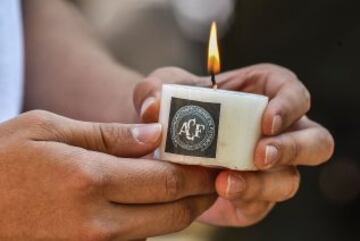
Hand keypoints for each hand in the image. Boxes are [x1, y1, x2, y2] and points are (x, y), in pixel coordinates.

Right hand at [0, 110, 216, 239]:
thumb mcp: (47, 129)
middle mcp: (97, 222)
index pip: (167, 180)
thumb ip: (107, 134)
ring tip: (184, 185)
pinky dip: (151, 221)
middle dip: (200, 196)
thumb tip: (154, 135)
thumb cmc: (1, 161)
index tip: (215, 163)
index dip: (198, 173)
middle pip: (173, 213)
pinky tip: (147, 201)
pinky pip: (134, 240)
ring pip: (158, 230)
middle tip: (213, 178)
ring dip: (178, 208)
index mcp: (90, 179)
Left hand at [133, 64, 333, 226]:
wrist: (162, 146)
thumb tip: (152, 107)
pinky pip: (261, 204)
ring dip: (262, 184)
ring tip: (225, 183)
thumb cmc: (172, 110)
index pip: (294, 94)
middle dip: (292, 148)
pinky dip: (244, 201)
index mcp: (261, 96)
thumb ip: (151, 92)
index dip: (289, 106)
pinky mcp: (254, 196)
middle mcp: (275, 133)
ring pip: (290, 179)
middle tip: (259, 156)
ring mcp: (268, 167)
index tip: (266, 121)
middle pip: (314, 141)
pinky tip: (218, 195)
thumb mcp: (158, 92)